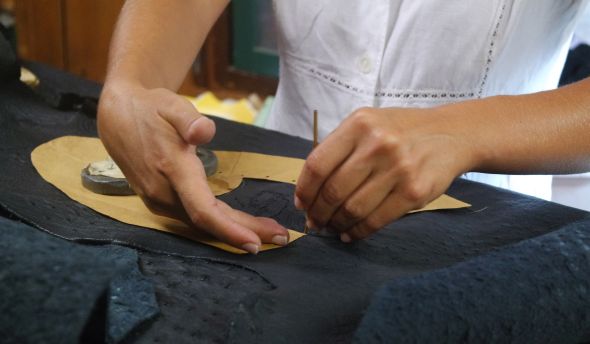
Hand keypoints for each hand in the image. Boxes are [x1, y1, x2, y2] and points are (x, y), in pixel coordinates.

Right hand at [97, 82, 288, 252]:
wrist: (117, 116)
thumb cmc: (150, 109)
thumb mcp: (171, 104)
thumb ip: (189, 118)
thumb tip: (204, 132)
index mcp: (172, 169)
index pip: (203, 209)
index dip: (229, 230)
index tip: (256, 242)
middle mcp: (164, 192)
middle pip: (209, 222)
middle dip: (245, 232)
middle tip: (282, 238)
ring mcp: (159, 200)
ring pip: (202, 223)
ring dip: (234, 230)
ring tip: (268, 233)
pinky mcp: (160, 201)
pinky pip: (193, 217)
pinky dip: (218, 224)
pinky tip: (238, 225)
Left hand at [294, 107, 474, 241]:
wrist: (451, 133)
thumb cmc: (401, 131)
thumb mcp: (368, 124)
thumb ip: (339, 149)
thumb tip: (309, 191)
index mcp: (359, 124)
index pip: (318, 164)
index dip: (304, 190)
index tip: (300, 204)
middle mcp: (377, 144)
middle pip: (333, 190)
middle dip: (318, 212)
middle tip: (315, 221)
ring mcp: (398, 169)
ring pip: (352, 209)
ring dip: (337, 224)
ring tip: (332, 227)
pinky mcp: (414, 192)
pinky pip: (376, 220)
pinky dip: (358, 232)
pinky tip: (350, 233)